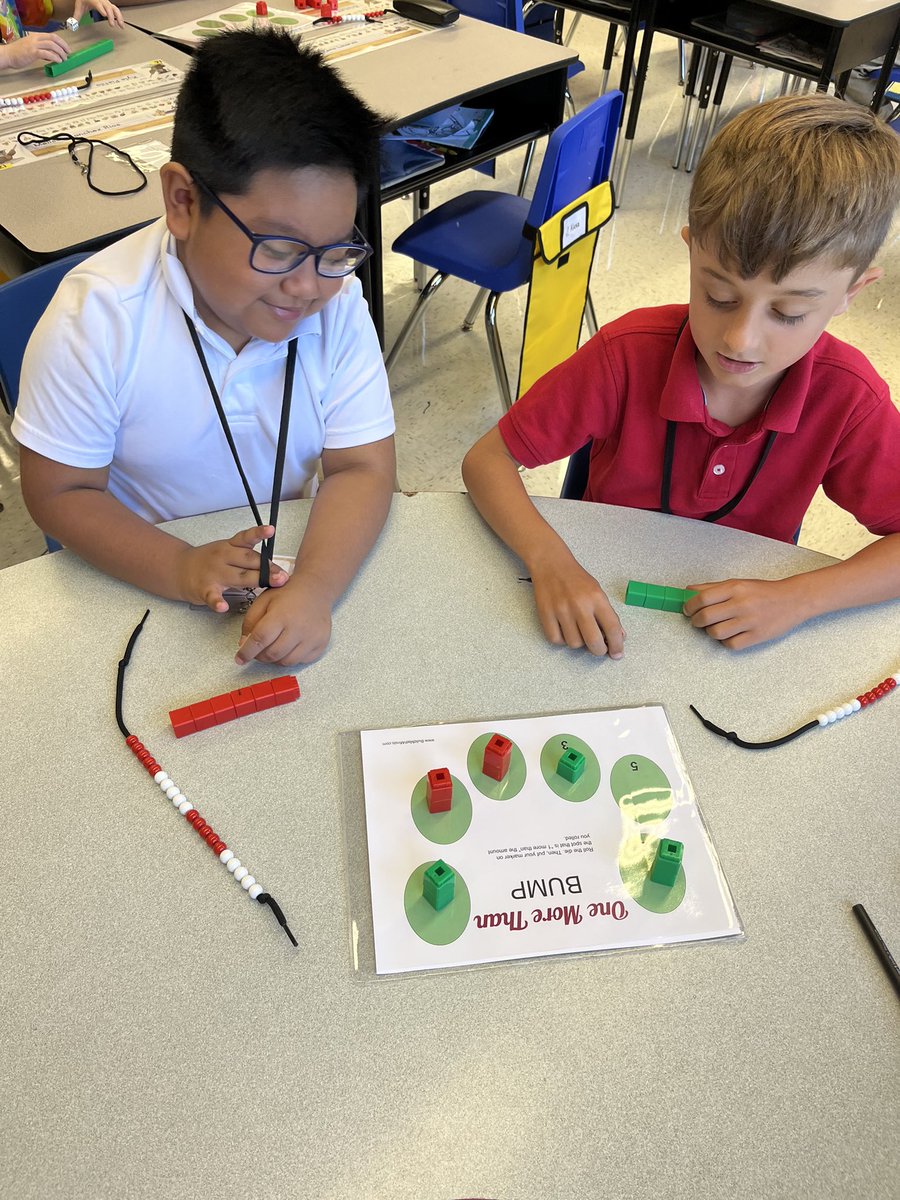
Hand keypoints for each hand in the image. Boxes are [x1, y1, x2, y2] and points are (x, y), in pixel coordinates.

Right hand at [2, 32, 67, 67]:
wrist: (8, 55)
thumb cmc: (19, 53)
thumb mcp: (32, 48)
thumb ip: (42, 49)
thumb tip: (53, 55)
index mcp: (36, 36)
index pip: (52, 36)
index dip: (62, 42)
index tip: (67, 49)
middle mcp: (36, 38)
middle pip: (53, 39)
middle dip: (63, 46)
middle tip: (68, 54)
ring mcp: (34, 45)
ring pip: (52, 45)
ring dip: (60, 53)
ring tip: (64, 59)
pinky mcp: (33, 52)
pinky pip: (47, 53)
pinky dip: (54, 57)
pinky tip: (58, 61)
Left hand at [76, 0, 125, 27]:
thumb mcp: (79, 6)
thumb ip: (76, 16)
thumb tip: (72, 25)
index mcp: (94, 0)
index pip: (98, 4)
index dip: (102, 9)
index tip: (104, 15)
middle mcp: (102, 1)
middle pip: (108, 7)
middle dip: (111, 16)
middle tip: (112, 25)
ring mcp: (106, 3)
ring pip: (114, 8)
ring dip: (118, 17)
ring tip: (121, 26)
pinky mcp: (109, 5)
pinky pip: (116, 10)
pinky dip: (119, 17)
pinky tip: (121, 24)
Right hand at [175, 525, 288, 613]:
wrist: (179, 569)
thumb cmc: (210, 562)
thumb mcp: (228, 552)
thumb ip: (250, 558)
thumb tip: (278, 569)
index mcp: (230, 546)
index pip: (246, 538)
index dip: (259, 533)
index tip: (271, 530)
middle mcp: (223, 557)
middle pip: (249, 560)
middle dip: (268, 568)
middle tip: (283, 576)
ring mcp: (213, 573)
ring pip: (237, 576)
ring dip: (254, 580)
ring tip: (268, 585)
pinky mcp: (204, 589)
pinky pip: (212, 596)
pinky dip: (217, 602)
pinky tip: (223, 607)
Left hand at [235, 572, 331, 666]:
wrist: (315, 590)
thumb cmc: (287, 594)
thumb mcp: (263, 601)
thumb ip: (250, 622)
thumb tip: (244, 645)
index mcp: (281, 614)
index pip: (260, 640)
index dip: (247, 652)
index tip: (240, 658)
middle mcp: (299, 628)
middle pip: (272, 654)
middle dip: (260, 656)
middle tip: (257, 650)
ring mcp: (312, 637)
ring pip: (286, 662)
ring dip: (275, 659)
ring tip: (273, 646)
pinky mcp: (321, 644)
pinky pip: (301, 661)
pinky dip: (291, 657)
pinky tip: (289, 646)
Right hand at [531, 553, 624, 658]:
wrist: (551, 564)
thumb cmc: (577, 579)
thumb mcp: (598, 592)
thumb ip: (608, 614)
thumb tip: (618, 637)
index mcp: (596, 598)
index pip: (612, 628)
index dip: (617, 645)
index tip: (617, 654)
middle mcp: (580, 605)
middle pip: (593, 641)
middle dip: (599, 651)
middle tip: (599, 648)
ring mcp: (561, 610)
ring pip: (574, 643)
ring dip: (579, 643)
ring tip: (578, 631)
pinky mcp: (545, 614)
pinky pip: (556, 640)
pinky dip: (562, 640)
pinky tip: (565, 630)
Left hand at [684, 576, 809, 649]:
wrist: (793, 600)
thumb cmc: (763, 591)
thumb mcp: (738, 583)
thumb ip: (712, 587)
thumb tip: (688, 591)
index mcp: (735, 588)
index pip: (701, 598)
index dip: (689, 606)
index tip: (687, 609)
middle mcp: (741, 604)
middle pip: (705, 617)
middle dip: (695, 621)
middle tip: (697, 620)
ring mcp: (750, 621)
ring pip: (715, 633)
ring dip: (710, 632)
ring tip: (716, 627)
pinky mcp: (757, 636)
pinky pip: (730, 644)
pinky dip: (726, 642)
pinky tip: (730, 634)